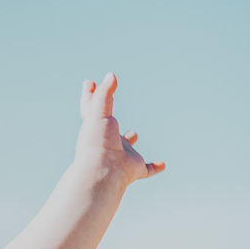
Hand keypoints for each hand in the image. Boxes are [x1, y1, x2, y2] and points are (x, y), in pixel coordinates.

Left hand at [75, 72, 164, 187]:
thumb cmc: (97, 143)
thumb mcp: (97, 114)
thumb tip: (109, 75)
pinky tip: (161, 165)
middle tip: (110, 116)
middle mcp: (108, 142)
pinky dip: (154, 167)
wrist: (102, 173)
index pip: (91, 108)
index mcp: (96, 129)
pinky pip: (147, 169)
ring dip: (130, 142)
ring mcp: (121, 156)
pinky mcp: (134, 169)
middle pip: (109, 131)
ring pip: (126, 149)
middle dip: (109, 122)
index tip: (88, 83)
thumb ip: (103, 94)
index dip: (89, 94)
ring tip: (133, 135)